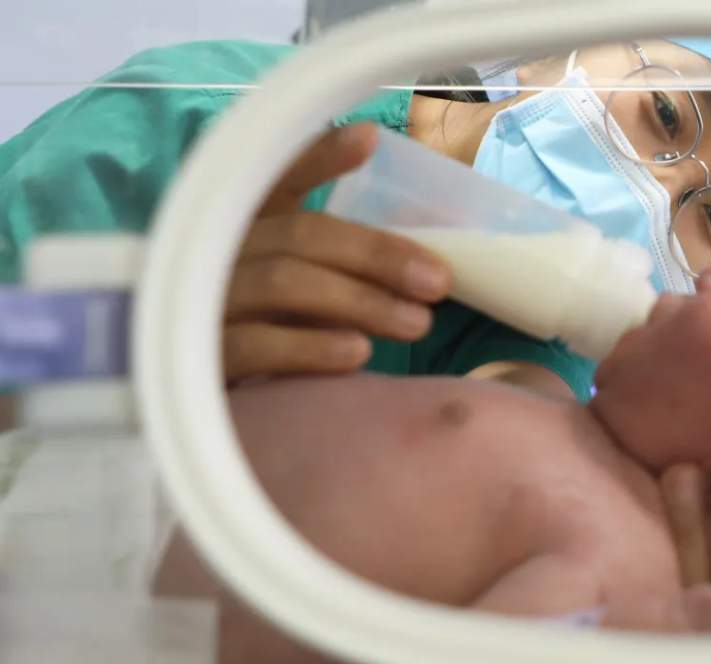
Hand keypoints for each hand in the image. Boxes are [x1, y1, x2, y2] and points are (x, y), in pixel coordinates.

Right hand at [223, 123, 451, 382]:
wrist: (200, 405)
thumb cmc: (265, 333)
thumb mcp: (300, 283)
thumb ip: (345, 253)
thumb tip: (410, 220)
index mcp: (246, 225)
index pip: (278, 174)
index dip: (320, 154)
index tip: (369, 139)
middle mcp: (219, 253)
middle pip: (301, 234)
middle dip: (378, 254)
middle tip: (438, 282)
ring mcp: (203, 302)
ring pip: (284, 284)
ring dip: (360, 301)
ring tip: (417, 324)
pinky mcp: (200, 357)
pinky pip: (255, 344)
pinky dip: (311, 346)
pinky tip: (357, 354)